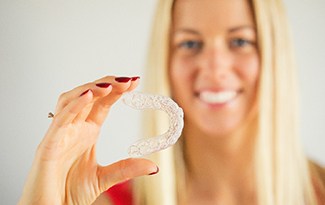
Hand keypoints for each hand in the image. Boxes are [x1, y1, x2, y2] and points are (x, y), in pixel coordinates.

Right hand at [18, 76, 157, 204]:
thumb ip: (126, 169)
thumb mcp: (104, 178)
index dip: (117, 91)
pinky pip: (60, 119)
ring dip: (90, 89)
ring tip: (111, 85)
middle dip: (108, 84)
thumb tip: (153, 166)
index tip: (136, 82)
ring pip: (72, 100)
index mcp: (87, 132)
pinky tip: (89, 96)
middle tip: (129, 81)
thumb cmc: (69, 193)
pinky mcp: (48, 144)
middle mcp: (74, 128)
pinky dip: (73, 105)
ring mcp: (60, 133)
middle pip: (89, 96)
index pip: (103, 103)